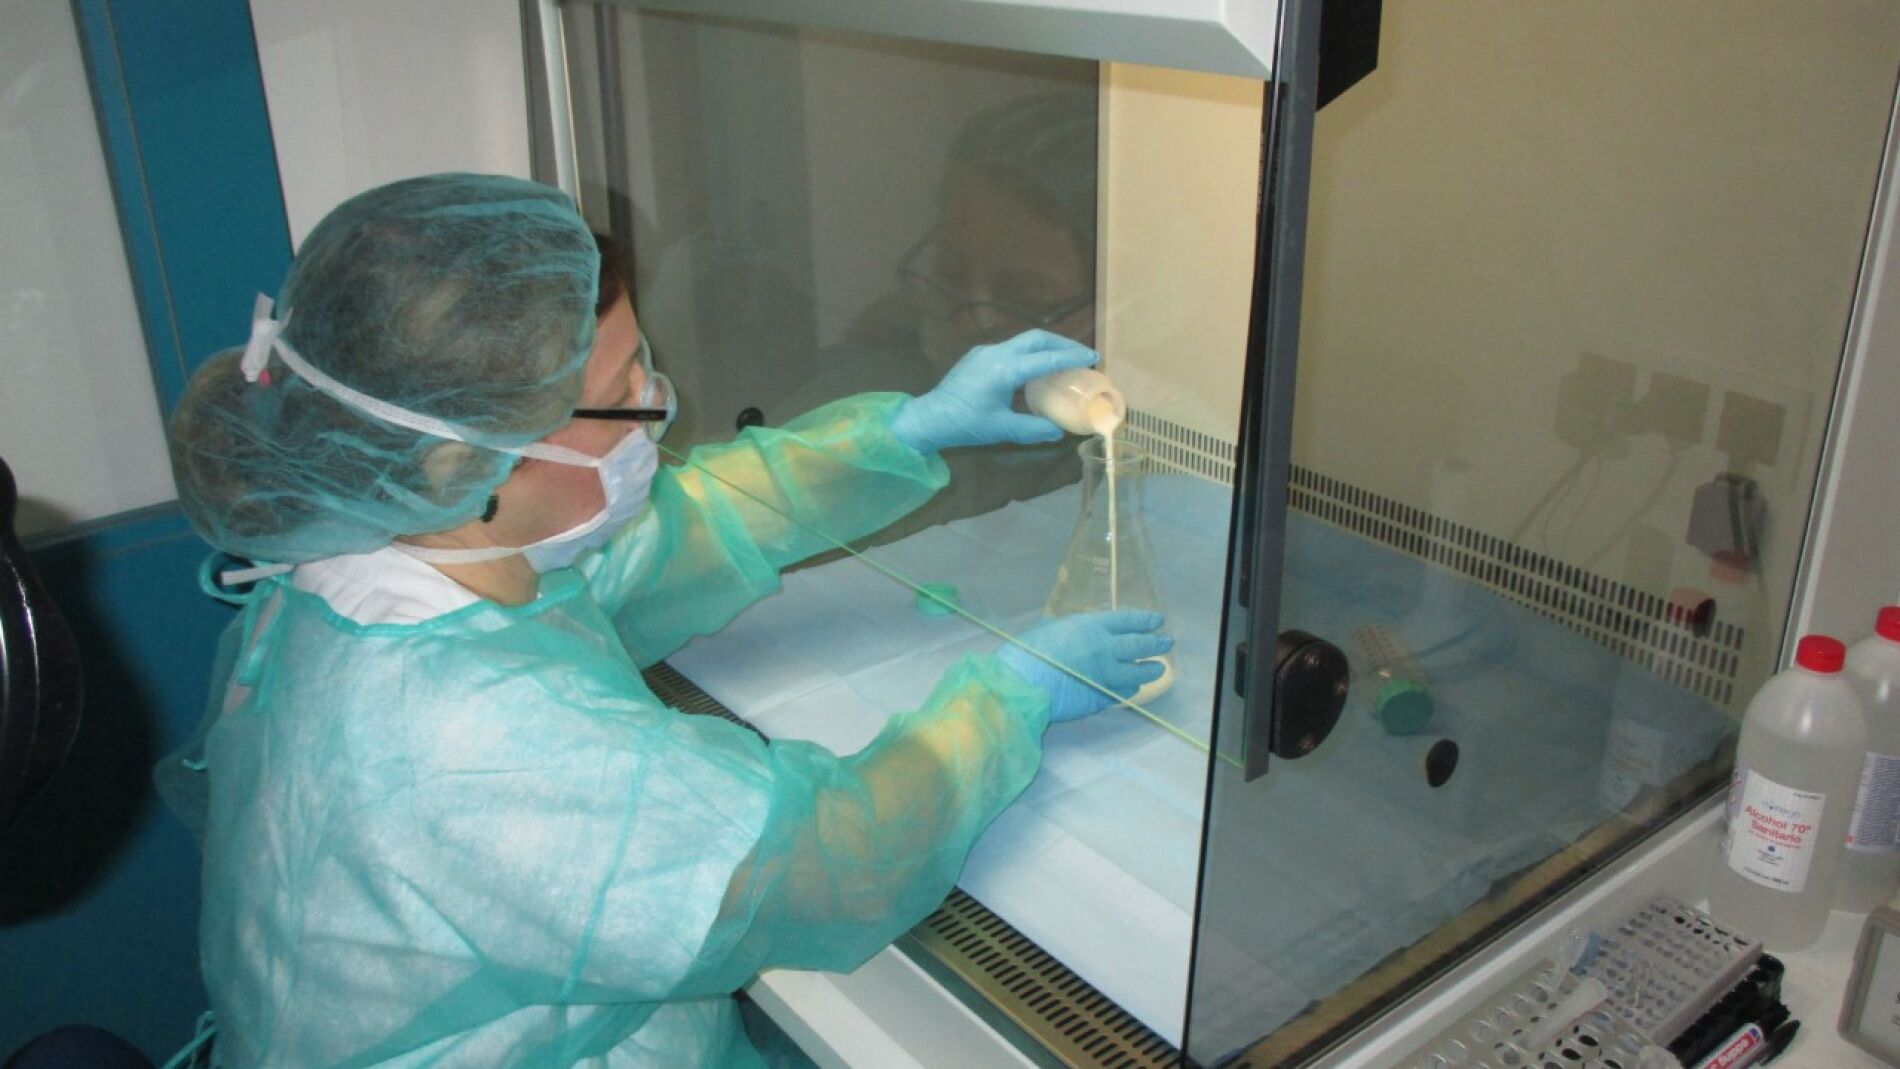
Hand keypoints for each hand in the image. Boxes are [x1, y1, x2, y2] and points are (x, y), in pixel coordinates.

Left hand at [890, 330, 1097, 453]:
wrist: (929, 417)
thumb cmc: (965, 424)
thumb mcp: (1002, 429)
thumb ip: (1033, 428)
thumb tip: (1059, 432)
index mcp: (1004, 369)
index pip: (1046, 358)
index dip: (1072, 358)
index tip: (1093, 358)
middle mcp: (996, 353)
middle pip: (1037, 338)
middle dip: (1063, 344)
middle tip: (1084, 355)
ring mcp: (985, 352)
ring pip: (1024, 340)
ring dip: (1047, 347)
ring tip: (1066, 360)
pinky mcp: (979, 356)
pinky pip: (1012, 348)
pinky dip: (1031, 353)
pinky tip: (1038, 368)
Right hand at [996, 610, 1171, 722]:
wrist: (1022, 686)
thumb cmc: (1027, 653)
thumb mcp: (1048, 630)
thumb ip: (1067, 631)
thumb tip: (1073, 633)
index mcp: (1091, 627)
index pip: (1127, 621)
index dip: (1144, 621)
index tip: (1157, 621)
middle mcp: (1105, 650)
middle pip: (1139, 646)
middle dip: (1156, 644)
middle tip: (1167, 643)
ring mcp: (1105, 677)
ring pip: (1137, 674)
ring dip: (1150, 670)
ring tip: (1158, 669)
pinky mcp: (1100, 698)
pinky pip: (1121, 693)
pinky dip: (1128, 690)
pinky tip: (1131, 689)